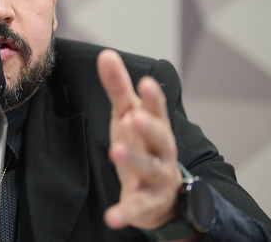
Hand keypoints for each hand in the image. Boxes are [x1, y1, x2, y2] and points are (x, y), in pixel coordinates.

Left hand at [97, 49, 182, 230]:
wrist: (164, 194)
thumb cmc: (144, 144)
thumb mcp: (128, 115)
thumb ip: (118, 87)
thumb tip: (106, 54)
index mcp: (156, 127)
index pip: (156, 109)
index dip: (152, 97)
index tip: (146, 83)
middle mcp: (162, 151)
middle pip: (161, 138)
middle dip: (150, 127)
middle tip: (135, 116)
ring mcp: (157, 178)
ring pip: (150, 168)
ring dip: (134, 160)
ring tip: (115, 152)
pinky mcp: (147, 203)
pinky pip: (137, 207)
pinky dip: (125, 212)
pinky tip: (112, 217)